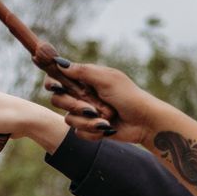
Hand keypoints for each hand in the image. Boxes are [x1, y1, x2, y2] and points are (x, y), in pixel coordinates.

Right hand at [43, 63, 166, 146]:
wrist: (144, 122)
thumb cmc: (129, 96)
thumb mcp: (106, 79)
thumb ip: (83, 71)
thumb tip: (59, 62)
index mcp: (85, 79)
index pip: (58, 78)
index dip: (52, 82)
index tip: (56, 86)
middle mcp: (81, 95)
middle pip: (58, 100)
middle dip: (74, 106)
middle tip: (90, 108)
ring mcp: (84, 112)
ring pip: (69, 119)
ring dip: (88, 121)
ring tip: (106, 120)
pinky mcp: (89, 128)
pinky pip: (78, 133)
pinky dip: (93, 132)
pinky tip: (106, 129)